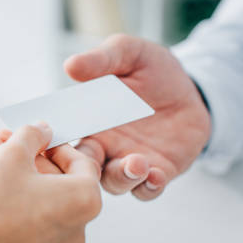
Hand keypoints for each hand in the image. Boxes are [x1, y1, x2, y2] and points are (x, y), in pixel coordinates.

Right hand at [0, 123, 101, 242]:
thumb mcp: (12, 154)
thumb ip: (32, 135)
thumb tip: (42, 131)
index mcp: (84, 201)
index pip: (80, 162)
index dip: (54, 143)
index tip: (35, 136)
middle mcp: (76, 226)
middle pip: (53, 177)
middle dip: (24, 152)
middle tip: (0, 136)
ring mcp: (52, 242)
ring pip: (35, 193)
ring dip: (10, 166)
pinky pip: (26, 211)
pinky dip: (9, 190)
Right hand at [64, 34, 210, 200]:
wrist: (192, 86)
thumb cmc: (152, 69)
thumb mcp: (128, 53)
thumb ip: (101, 59)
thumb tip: (70, 65)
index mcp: (90, 122)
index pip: (63, 140)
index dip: (53, 146)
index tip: (50, 144)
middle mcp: (106, 147)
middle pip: (84, 169)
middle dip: (84, 171)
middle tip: (91, 162)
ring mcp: (131, 162)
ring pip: (116, 183)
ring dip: (122, 178)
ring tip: (135, 163)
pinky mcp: (159, 171)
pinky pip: (148, 190)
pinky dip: (149, 187)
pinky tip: (155, 175)